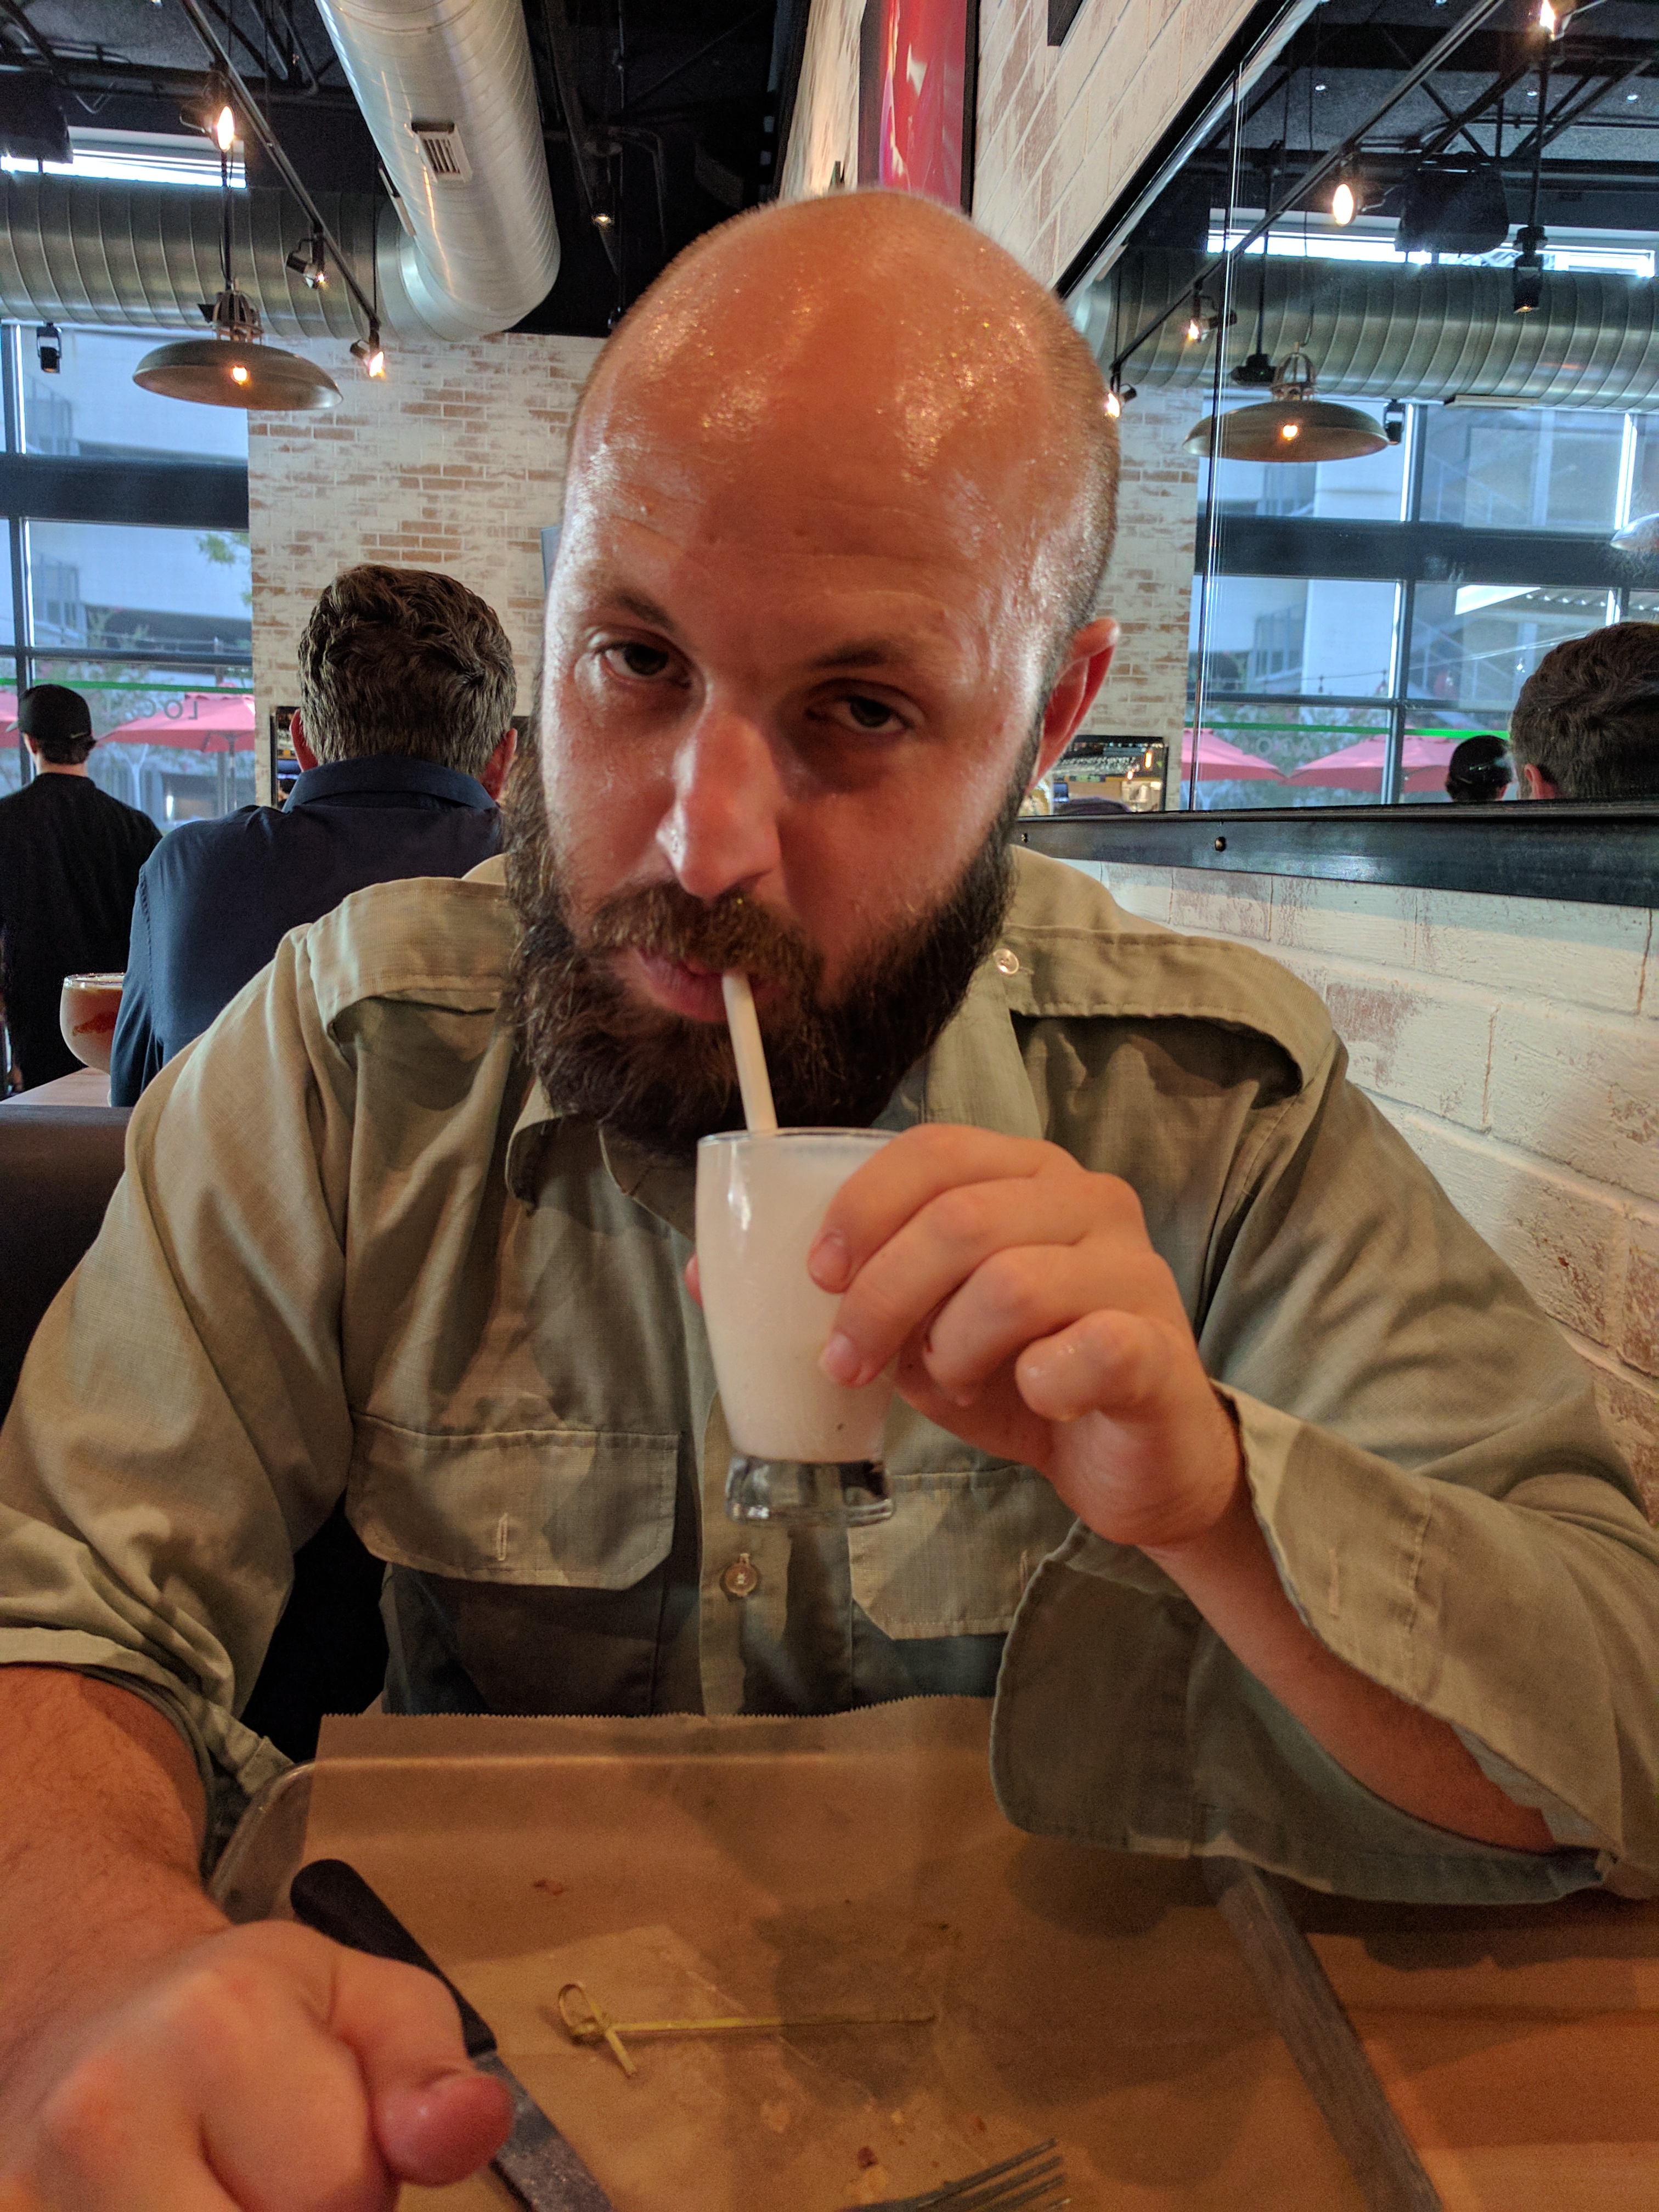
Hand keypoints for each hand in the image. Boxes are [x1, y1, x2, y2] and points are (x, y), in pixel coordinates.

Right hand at [2, 1918, 511, 2209]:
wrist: (96, 2017)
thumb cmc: (249, 2015)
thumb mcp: (366, 2003)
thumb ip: (427, 2071)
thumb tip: (471, 2125)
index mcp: (215, 2023)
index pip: (337, 2193)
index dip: (355, 2186)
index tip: (322, 2140)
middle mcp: (102, 2111)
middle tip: (269, 2177)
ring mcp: (29, 2193)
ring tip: (223, 2191)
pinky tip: (172, 2202)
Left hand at [807, 1125, 1241, 1550]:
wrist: (1135, 1460)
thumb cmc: (1029, 1376)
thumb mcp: (937, 1322)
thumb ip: (881, 1289)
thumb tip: (779, 1285)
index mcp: (1031, 1175)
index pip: (937, 1151)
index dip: (864, 1209)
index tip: (823, 1277)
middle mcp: (1091, 1201)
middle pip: (960, 1219)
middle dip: (882, 1297)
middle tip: (852, 1362)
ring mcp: (1135, 1271)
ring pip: (1010, 1284)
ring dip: (953, 1349)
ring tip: (957, 1384)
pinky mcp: (1162, 1350)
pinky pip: (1090, 1348)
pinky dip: (1044, 1382)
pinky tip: (1040, 1400)